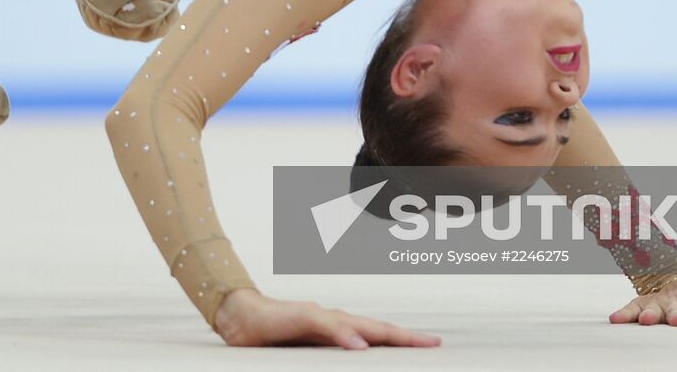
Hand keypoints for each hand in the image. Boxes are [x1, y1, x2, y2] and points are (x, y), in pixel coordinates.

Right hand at [213, 288, 441, 348]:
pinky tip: (358, 345)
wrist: (242, 318)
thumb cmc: (276, 337)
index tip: (431, 347)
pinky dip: (343, 335)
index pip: (377, 337)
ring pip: (358, 323)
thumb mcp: (308, 356)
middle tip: (434, 343)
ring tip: (409, 342)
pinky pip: (325, 324)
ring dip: (384, 334)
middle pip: (376, 327)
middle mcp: (335, 320)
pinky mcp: (301, 315)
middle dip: (406, 336)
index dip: (403, 342)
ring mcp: (319, 316)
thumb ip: (331, 356)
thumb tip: (357, 360)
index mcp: (339, 331)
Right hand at [610, 276, 676, 326]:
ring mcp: (657, 302)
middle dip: (674, 314)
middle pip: (674, 308)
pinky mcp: (643, 304)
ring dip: (649, 315)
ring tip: (647, 321)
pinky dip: (623, 314)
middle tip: (676, 321)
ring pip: (652, 308)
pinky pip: (631, 309)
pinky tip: (615, 320)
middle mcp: (674, 300)